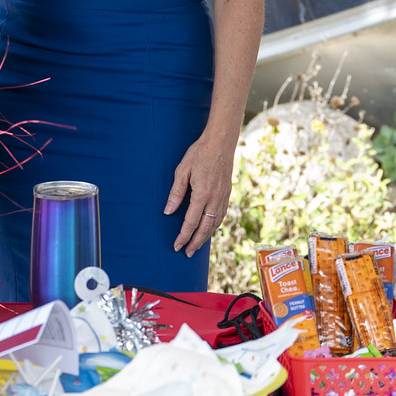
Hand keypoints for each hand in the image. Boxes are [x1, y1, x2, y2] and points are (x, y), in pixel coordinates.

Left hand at [165, 127, 237, 254]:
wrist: (221, 142)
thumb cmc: (199, 153)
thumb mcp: (182, 170)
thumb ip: (176, 193)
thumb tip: (168, 211)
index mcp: (202, 194)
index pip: (191, 222)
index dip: (183, 236)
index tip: (176, 246)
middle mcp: (215, 199)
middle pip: (205, 228)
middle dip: (195, 242)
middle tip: (187, 253)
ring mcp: (223, 197)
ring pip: (215, 223)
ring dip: (205, 236)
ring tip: (196, 244)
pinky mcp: (227, 193)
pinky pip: (221, 214)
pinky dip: (214, 225)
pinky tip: (209, 227)